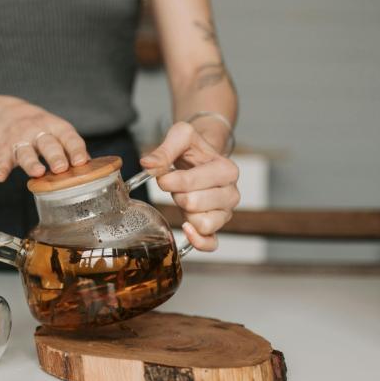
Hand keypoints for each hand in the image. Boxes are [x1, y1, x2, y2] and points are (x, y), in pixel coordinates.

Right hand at [0, 98, 89, 181]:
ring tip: (37, 173)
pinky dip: (0, 168)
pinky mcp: (2, 149)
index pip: (69, 137)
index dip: (75, 149)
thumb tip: (91, 168)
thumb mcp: (57, 131)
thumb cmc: (40, 128)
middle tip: (61, 168)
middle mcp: (37, 132)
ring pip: (26, 152)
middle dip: (55, 156)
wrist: (6, 112)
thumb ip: (71, 148)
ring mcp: (19, 140)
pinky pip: (1, 159)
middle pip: (48, 144)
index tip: (81, 161)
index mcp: (55, 128)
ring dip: (31, 163)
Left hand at [140, 121, 239, 250]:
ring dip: (185, 212)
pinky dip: (197, 240)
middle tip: (177, 186)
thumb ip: (164, 150)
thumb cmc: (193, 149)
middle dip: (177, 194)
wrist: (202, 158)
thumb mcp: (181, 137)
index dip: (170, 180)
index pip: (191, 183)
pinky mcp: (217, 227)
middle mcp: (231, 193)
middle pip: (193, 203)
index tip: (164, 175)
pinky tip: (186, 228)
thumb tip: (148, 164)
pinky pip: (210, 243)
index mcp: (226, 170)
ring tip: (185, 198)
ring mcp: (226, 212)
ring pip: (202, 224)